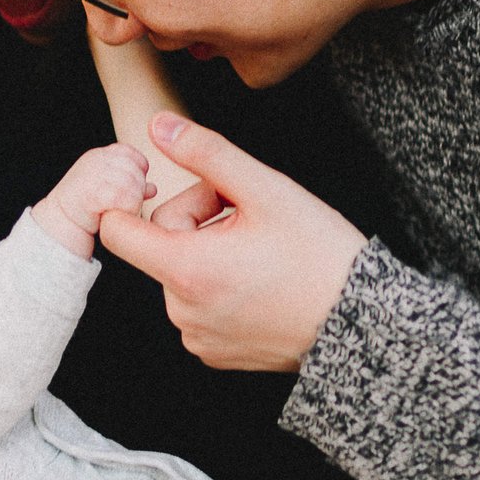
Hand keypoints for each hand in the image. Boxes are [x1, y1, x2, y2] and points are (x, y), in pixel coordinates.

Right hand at [35, 144, 151, 258]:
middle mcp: (96, 161)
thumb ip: (130, 185)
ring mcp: (93, 175)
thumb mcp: (107, 189)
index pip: (131, 154)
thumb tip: (152, 189)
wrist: (59, 224)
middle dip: (137, 190)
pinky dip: (126, 211)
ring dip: (132, 203)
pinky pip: (125, 200)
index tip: (134, 187)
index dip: (139, 170)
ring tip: (117, 210)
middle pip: (136, 171)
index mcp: (99, 156)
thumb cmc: (84, 208)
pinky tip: (114, 216)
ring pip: (133, 186)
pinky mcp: (93, 193)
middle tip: (124, 204)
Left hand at [96, 114, 365, 372]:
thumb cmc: (319, 255)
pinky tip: (262, 281)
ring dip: (210, 253)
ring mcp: (198, 335)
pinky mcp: (215, 352)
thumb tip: (158, 127)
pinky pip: (200, 305)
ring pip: (182, 273)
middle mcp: (182, 310)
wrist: (362, 321)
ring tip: (261, 249)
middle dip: (198, 220)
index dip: (138, 200)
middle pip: (161, 245)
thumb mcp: (265, 190)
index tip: (177, 189)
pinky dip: (221, 287)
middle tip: (249, 215)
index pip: (117, 230)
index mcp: (186, 269)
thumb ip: (205, 153)